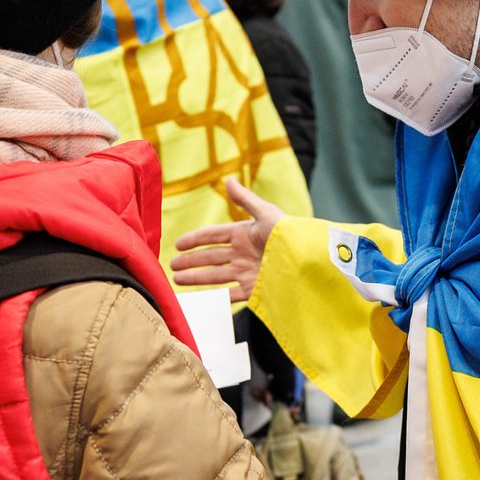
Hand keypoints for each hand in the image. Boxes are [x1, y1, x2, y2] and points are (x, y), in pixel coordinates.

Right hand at [171, 179, 285, 303]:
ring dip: (196, 278)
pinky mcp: (254, 290)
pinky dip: (216, 299)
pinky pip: (230, 295)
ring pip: (215, 276)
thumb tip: (228, 180)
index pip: (213, 235)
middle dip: (191, 261)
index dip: (195, 239)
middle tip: (172, 265)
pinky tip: (201, 299)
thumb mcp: (266, 214)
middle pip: (211, 257)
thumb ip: (245, 199)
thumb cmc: (289, 234)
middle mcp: (243, 254)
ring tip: (177, 280)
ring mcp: (247, 272)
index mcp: (244, 234)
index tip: (177, 244)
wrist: (306, 262)